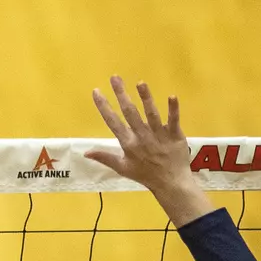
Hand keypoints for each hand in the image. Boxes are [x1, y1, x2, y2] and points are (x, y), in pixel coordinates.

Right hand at [85, 76, 212, 226]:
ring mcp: (159, 135)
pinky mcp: (175, 135)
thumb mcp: (122, 168)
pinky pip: (174, 120)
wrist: (171, 183)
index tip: (96, 91)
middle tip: (115, 77)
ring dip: (146, 98)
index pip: (113, 122)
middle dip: (121, 94)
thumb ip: (105, 157)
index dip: (104, 106)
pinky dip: (173, 109)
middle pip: (130, 112)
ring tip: (140, 83)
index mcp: (128, 143)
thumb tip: (85, 152)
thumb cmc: (145, 174)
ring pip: (151, 114)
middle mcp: (142, 136)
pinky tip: (172, 96)